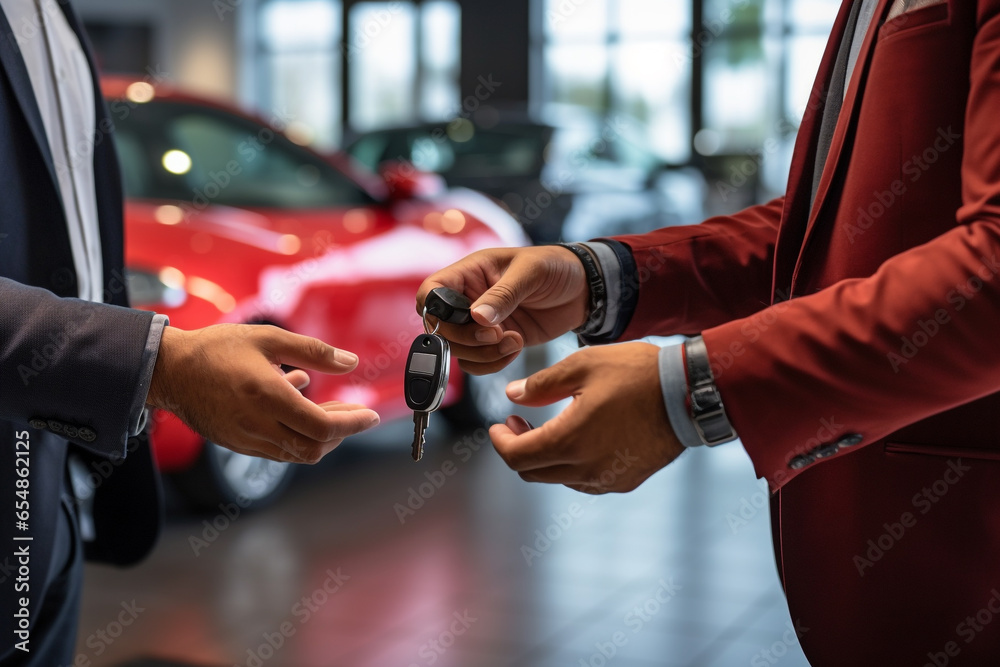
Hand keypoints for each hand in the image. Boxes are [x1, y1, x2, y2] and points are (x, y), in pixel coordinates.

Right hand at [146, 324, 379, 463]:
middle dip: (341, 433)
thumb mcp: (269, 338)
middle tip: (355, 413)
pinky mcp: (236, 443)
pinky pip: (277, 449)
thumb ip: (314, 351)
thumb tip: (350, 362)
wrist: (168, 370)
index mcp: (268, 398)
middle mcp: (258, 425)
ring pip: (297, 453)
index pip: (323, 427)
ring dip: (320, 436)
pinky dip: (297, 435)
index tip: (372, 416)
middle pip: (315, 447)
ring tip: (331, 410)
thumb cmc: (216, 349)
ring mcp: (246, 439)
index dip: (353, 424)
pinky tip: (298, 406)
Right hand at [416, 246, 588, 374]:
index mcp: (469, 272)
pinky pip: (477, 364)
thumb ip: (504, 294)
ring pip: (458, 351)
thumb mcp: (531, 272)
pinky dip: (493, 364)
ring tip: (514, 340)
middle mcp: (467, 299)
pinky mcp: (494, 344)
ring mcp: (479, 324)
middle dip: (467, 339)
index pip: (430, 292)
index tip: (468, 319)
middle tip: (497, 334)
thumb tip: (476, 317)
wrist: (582, 290)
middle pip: (440, 329)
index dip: (437, 311)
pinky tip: (516, 348)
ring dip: (484, 354)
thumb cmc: (555, 267)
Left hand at [491, 343, 682, 493]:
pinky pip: (584, 481)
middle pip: (532, 471)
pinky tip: (576, 438)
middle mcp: (586, 469)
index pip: (516, 456)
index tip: (498, 424)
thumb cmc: (637, 374)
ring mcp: (607, 480)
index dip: (499, 442)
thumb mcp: (582, 366)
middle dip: (517, 447)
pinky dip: (570, 464)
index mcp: (569, 441)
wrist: (690, 393)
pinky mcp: (625, 481)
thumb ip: (542, 384)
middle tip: (517, 421)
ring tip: (547, 426)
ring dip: (543, 457)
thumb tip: (513, 395)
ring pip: (557, 478)